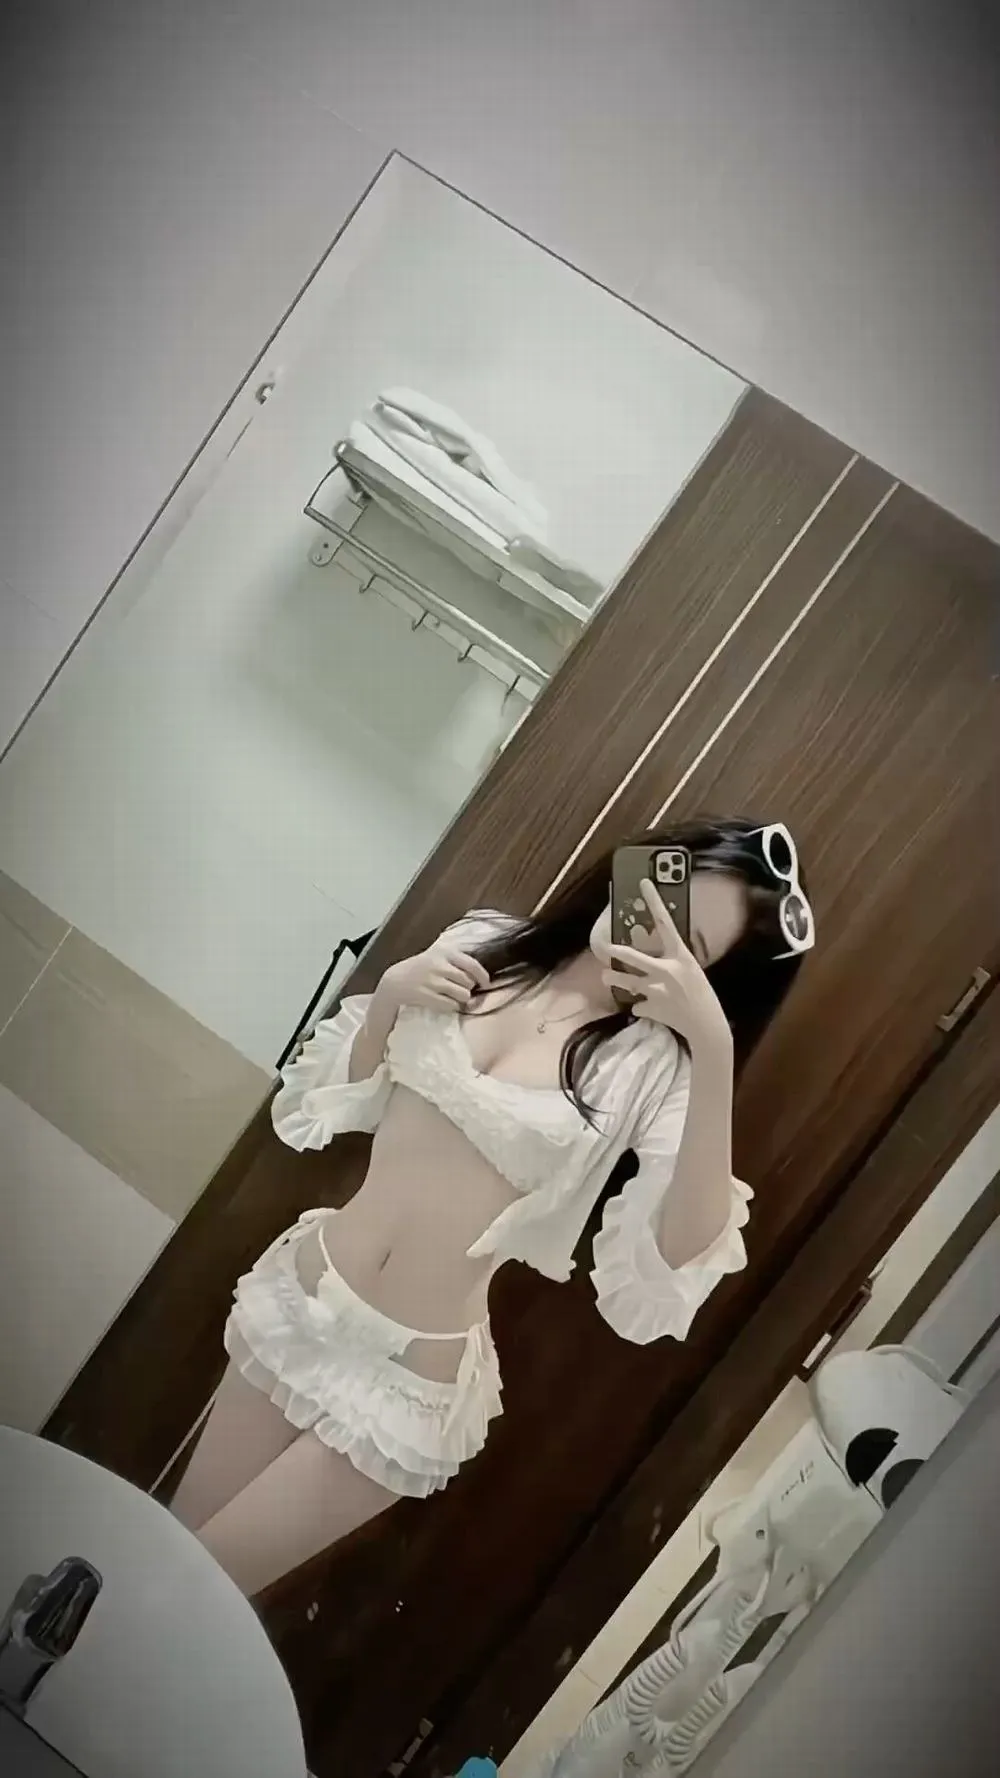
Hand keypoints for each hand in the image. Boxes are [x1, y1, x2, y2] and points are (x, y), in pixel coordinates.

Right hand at [380, 941, 490, 1013]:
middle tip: (461, 990)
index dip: (483, 976)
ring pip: (463, 995)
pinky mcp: (425, 995)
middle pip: (469, 982)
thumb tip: (481, 974)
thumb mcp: (437, 955)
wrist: (395, 980)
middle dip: (468, 989)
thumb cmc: (421, 968)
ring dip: (461, 999)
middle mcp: (439, 964)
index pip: (472, 965)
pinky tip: (445, 1003)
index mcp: (445, 952)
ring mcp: (431, 980)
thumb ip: (457, 960)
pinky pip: (450, 1005)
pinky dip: (451, 1006)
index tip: (486, 984)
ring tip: (453, 997)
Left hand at [603, 879, 731, 1053]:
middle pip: (635, 957)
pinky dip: (640, 1006)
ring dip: (615, 978)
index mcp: (680, 956)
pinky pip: (637, 1005)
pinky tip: (645, 1008)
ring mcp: (657, 990)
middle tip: (605, 946)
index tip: (643, 884)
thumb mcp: (690, 970)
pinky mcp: (652, 1008)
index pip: (666, 923)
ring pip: (628, 982)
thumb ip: (671, 962)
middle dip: (617, 952)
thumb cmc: (701, 994)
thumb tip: (654, 957)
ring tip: (605, 975)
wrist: (706, 1025)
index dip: (654, 902)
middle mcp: (667, 971)